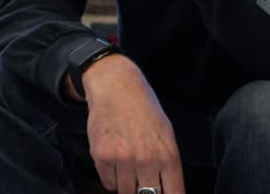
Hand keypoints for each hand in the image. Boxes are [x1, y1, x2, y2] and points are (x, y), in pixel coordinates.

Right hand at [81, 56, 184, 193]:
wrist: (115, 86)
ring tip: (127, 167)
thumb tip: (166, 189)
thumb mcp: (166, 134)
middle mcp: (146, 160)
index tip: (162, 193)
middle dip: (144, 192)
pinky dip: (111, 178)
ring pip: (125, 192)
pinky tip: (114, 162)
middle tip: (141, 181)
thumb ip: (167, 163)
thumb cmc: (143, 108)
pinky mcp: (101, 156)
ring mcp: (123, 159)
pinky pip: (108, 183)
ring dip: (126, 185)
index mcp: (168, 155)